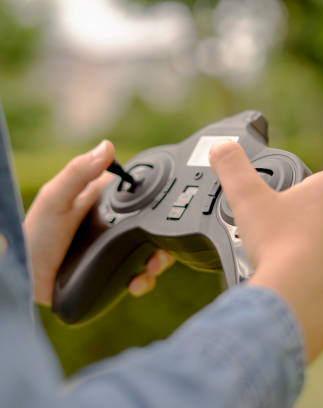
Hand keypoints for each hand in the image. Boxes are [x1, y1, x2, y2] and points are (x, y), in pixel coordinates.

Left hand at [23, 140, 174, 305]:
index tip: (167, 207)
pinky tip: (136, 282)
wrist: (24, 279)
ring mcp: (116, 251)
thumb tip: (107, 146)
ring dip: (158, 261)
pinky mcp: (115, 274)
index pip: (140, 195)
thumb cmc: (33, 235)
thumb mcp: (55, 199)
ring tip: (150, 267)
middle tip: (162, 247)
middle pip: (153, 228)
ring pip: (151, 253)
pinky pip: (139, 278)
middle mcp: (114, 226)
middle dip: (163, 238)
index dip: (157, 200)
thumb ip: (78, 173)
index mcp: (104, 203)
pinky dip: (144, 282)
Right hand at [209, 142, 322, 362]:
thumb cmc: (276, 244)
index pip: (318, 181)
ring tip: (289, 263)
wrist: (296, 297)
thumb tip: (221, 146)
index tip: (280, 209)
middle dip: (307, 223)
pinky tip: (303, 284)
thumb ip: (232, 165)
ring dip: (318, 251)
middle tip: (279, 237)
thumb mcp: (246, 197)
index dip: (297, 193)